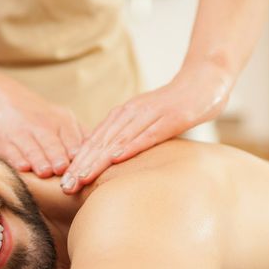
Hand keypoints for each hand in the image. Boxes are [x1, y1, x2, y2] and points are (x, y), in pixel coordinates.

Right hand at [0, 78, 84, 177]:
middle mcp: (42, 127)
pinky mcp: (3, 143)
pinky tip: (22, 167)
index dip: (77, 153)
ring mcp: (21, 134)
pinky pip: (11, 152)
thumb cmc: (40, 118)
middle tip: (63, 169)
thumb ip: (80, 137)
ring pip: (32, 149)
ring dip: (39, 160)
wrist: (3, 99)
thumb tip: (104, 157)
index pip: (72, 140)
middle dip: (58, 156)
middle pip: (52, 144)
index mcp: (62, 122)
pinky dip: (16, 159)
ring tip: (45, 172)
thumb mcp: (63, 119)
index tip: (84, 167)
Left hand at [61, 62, 232, 193]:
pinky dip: (131, 146)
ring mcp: (150, 114)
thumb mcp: (143, 121)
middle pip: (100, 143)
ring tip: (82, 178)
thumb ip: (125, 136)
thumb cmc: (173, 107)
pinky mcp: (171, 117)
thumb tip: (106, 159)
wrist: (205, 80)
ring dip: (98, 160)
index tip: (63, 184)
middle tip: (65, 187)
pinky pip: (148, 133)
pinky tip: (117, 159)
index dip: (77, 163)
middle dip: (81, 166)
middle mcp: (130, 114)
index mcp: (121, 116)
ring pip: (118, 140)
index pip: (93, 142)